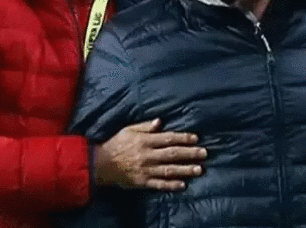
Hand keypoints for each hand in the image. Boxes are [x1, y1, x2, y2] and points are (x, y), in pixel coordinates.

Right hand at [92, 119, 206, 190]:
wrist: (100, 164)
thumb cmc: (116, 144)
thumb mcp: (129, 130)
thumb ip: (145, 126)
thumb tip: (160, 121)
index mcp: (145, 141)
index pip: (168, 138)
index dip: (183, 138)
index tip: (196, 138)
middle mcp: (147, 155)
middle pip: (172, 154)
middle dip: (190, 153)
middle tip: (204, 153)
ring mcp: (145, 169)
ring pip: (169, 169)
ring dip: (185, 169)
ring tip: (199, 170)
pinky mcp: (142, 181)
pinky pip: (159, 184)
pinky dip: (171, 185)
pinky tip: (183, 185)